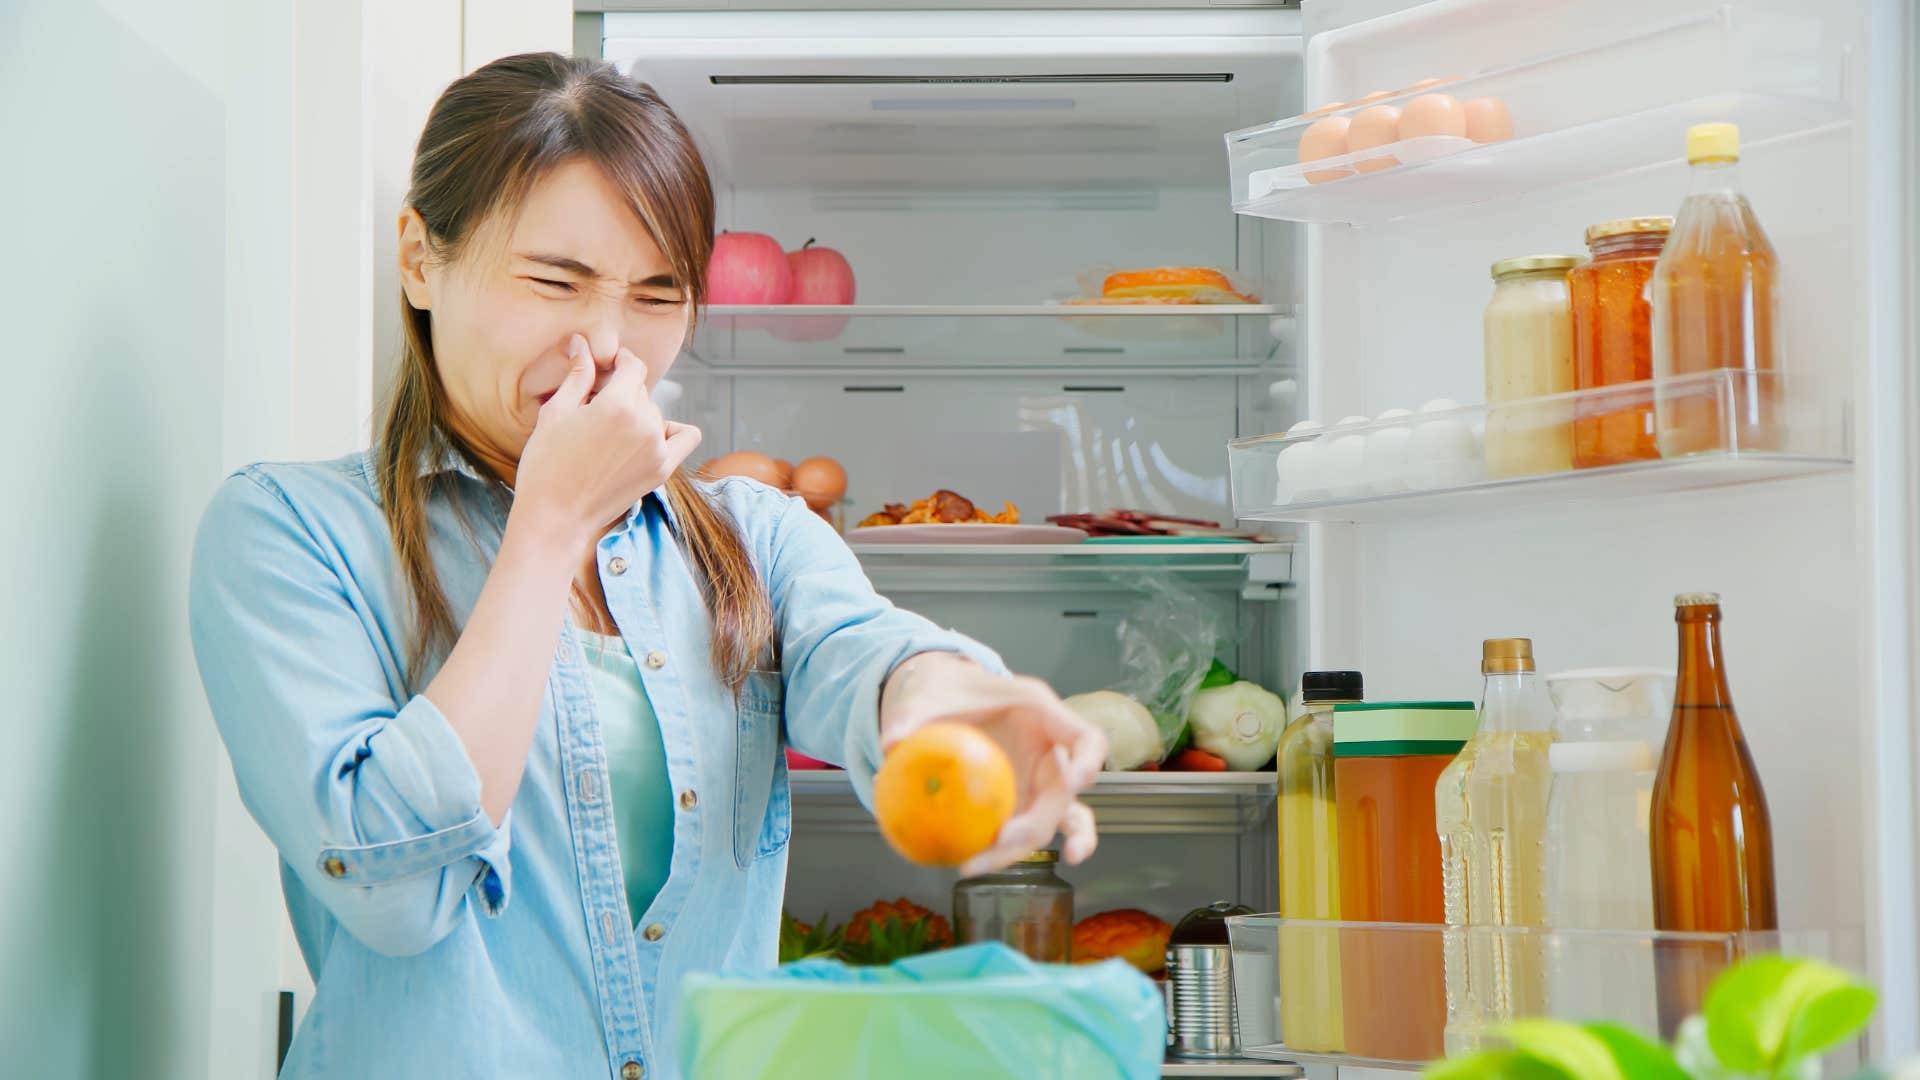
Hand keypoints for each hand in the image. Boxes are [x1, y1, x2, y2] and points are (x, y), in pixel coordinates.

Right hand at [513, 334, 701, 542]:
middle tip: (592, 410)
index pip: (633, 366)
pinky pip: (685, 437)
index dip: (618, 362)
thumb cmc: (546, 464)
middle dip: (620, 393)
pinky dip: (672, 432)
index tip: (606, 367)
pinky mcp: (662, 470)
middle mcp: (645, 424)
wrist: (555, 517)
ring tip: (607, 433)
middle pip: (641, 392)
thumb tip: (582, 343)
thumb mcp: (556, 412)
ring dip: (637, 415)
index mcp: (618, 404)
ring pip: (655, 414)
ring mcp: (657, 449)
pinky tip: (649, 435)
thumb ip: (578, 375)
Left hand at [880, 654, 1105, 876]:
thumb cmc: (945, 689)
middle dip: (1039, 822)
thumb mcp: (927, 694)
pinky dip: (1016, 851)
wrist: (939, 697)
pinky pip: (1031, 830)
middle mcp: (1049, 751)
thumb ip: (912, 716)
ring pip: (1054, 822)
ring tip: (986, 863)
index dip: (1090, 761)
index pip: (1087, 738)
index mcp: (1041, 714)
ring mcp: (1038, 780)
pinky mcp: (1023, 801)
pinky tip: (985, 863)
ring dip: (1026, 846)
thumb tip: (891, 743)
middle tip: (1001, 838)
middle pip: (1064, 794)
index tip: (1076, 783)